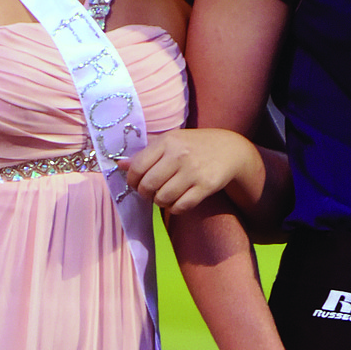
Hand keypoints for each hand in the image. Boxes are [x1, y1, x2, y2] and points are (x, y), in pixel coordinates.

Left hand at [124, 129, 260, 213]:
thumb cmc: (194, 146)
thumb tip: (120, 165)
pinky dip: (175, 208)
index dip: (132, 181)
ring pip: (163, 198)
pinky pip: (181, 206)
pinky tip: (177, 202)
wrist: (230, 149)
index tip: (136, 184)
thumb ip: (146, 154)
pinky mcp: (206, 186)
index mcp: (167, 141)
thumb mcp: (171, 142)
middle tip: (150, 193)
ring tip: (165, 196)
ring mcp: (193, 171)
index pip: (138, 167)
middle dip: (145, 194)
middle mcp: (179, 155)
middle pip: (148, 185)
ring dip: (160, 202)